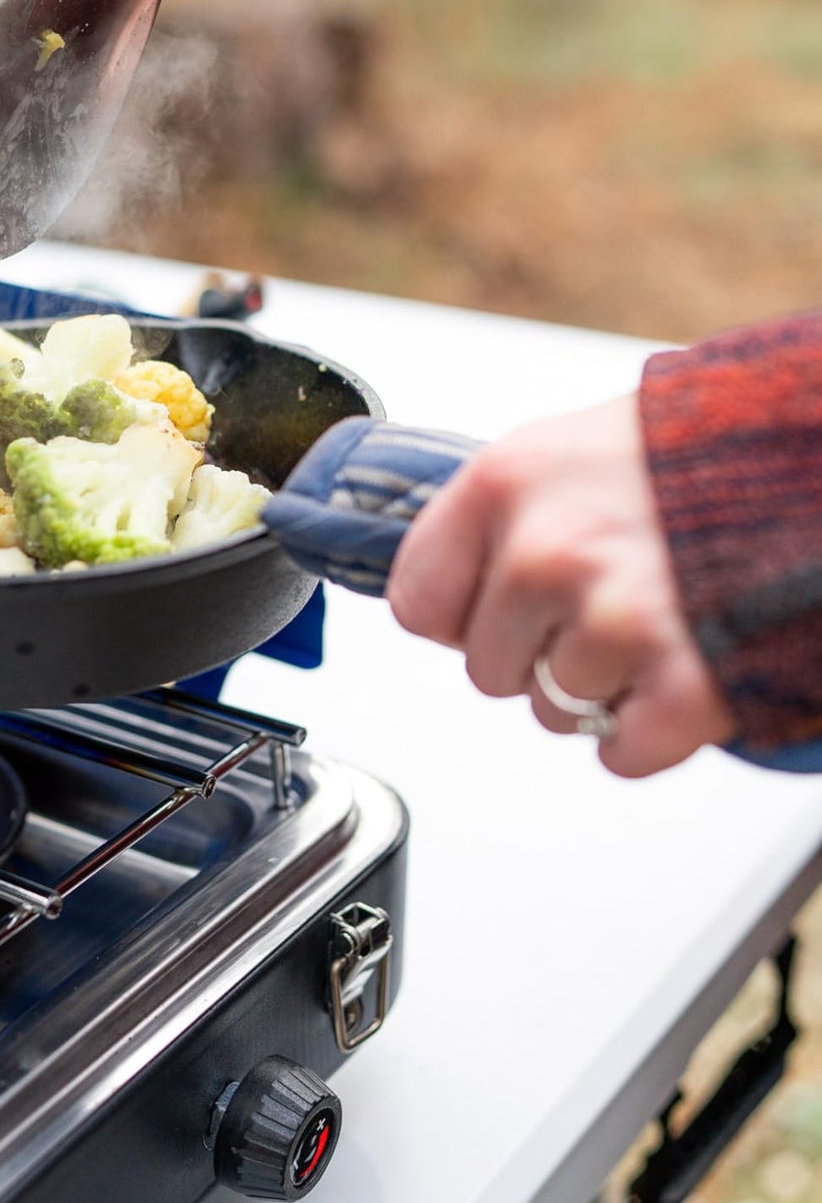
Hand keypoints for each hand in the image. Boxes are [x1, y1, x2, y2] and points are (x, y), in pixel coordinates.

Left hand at [387, 395, 732, 776]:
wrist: (817, 462)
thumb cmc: (703, 449)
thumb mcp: (577, 448)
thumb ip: (511, 513)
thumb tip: (459, 581)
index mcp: (506, 483)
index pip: (419, 601)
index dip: (464, 615)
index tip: (501, 607)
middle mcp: (546, 553)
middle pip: (487, 669)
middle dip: (542, 653)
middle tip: (609, 605)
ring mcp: (614, 621)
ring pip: (555, 711)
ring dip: (604, 687)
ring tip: (660, 623)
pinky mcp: (685, 685)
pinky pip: (621, 753)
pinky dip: (652, 732)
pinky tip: (683, 671)